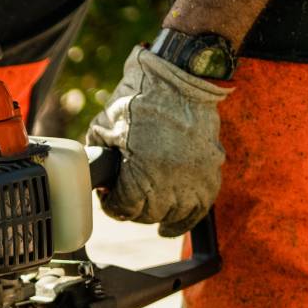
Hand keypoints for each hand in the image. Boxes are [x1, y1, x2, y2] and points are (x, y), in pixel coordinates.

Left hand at [85, 47, 229, 237]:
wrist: (181, 78)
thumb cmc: (139, 99)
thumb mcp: (105, 128)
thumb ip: (97, 156)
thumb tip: (96, 178)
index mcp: (143, 173)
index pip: (124, 209)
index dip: (111, 205)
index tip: (108, 196)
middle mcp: (171, 182)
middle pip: (147, 214)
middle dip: (132, 208)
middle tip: (125, 196)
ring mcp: (195, 178)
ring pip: (172, 214)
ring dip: (155, 213)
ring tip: (145, 203)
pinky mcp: (211, 172)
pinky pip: (199, 209)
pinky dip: (183, 221)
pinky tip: (168, 228)